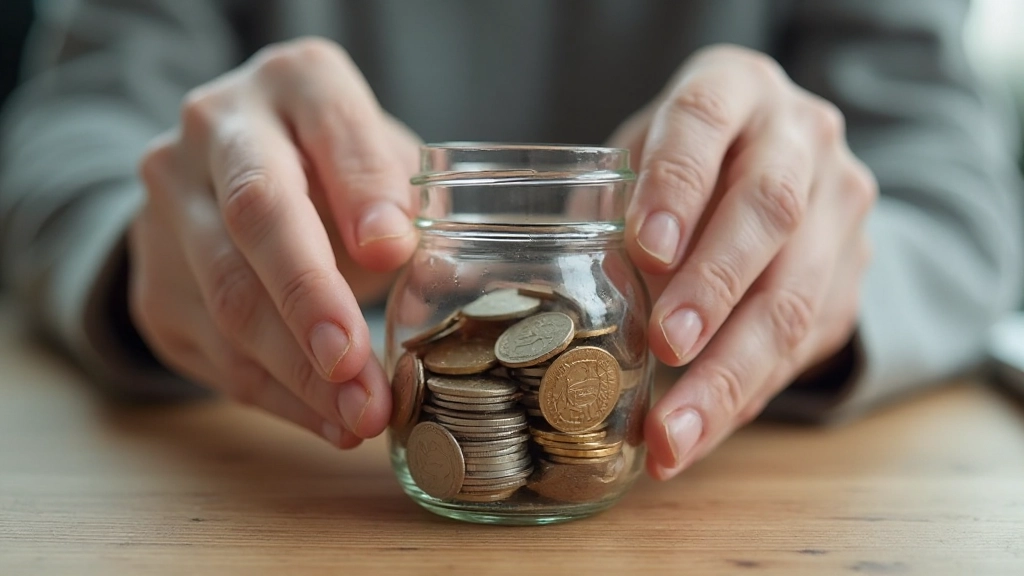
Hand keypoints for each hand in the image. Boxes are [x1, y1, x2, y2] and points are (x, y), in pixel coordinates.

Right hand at [129, 38, 419, 447]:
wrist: (228, 184)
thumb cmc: (334, 174)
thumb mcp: (384, 166)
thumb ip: (412, 204)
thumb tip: (454, 274)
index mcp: (293, 84)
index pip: (329, 128)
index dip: (362, 190)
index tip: (394, 251)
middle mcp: (215, 131)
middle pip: (259, 216)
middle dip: (313, 302)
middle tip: (359, 366)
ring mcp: (168, 206)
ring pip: (229, 298)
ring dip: (300, 372)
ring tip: (362, 415)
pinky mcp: (153, 281)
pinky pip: (213, 350)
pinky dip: (277, 395)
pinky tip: (328, 420)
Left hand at [610, 45, 876, 478]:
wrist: (782, 163)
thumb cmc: (685, 160)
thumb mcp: (641, 156)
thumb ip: (612, 205)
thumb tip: (570, 293)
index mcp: (736, 90)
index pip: (706, 122)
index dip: (677, 184)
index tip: (645, 248)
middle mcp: (801, 138)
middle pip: (769, 212)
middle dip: (715, 287)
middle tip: (668, 345)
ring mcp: (839, 207)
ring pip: (795, 295)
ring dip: (731, 373)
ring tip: (675, 435)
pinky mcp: (851, 274)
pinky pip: (803, 346)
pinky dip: (745, 395)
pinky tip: (700, 433)